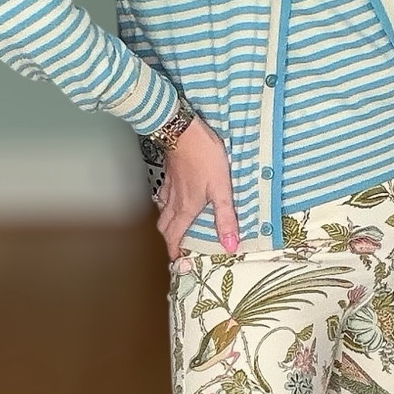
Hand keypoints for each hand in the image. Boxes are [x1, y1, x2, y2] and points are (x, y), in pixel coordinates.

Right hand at [155, 116, 238, 258]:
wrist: (183, 130)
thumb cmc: (204, 157)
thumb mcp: (221, 188)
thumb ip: (226, 217)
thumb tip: (231, 245)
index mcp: (186, 208)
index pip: (175, 238)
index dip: (176, 253)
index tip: (180, 263)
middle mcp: (173, 201)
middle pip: (165, 227)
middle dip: (170, 240)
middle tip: (179, 247)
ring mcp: (169, 187)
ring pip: (162, 211)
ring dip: (168, 222)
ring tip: (177, 227)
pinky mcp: (170, 174)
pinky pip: (164, 195)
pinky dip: (167, 203)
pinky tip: (174, 198)